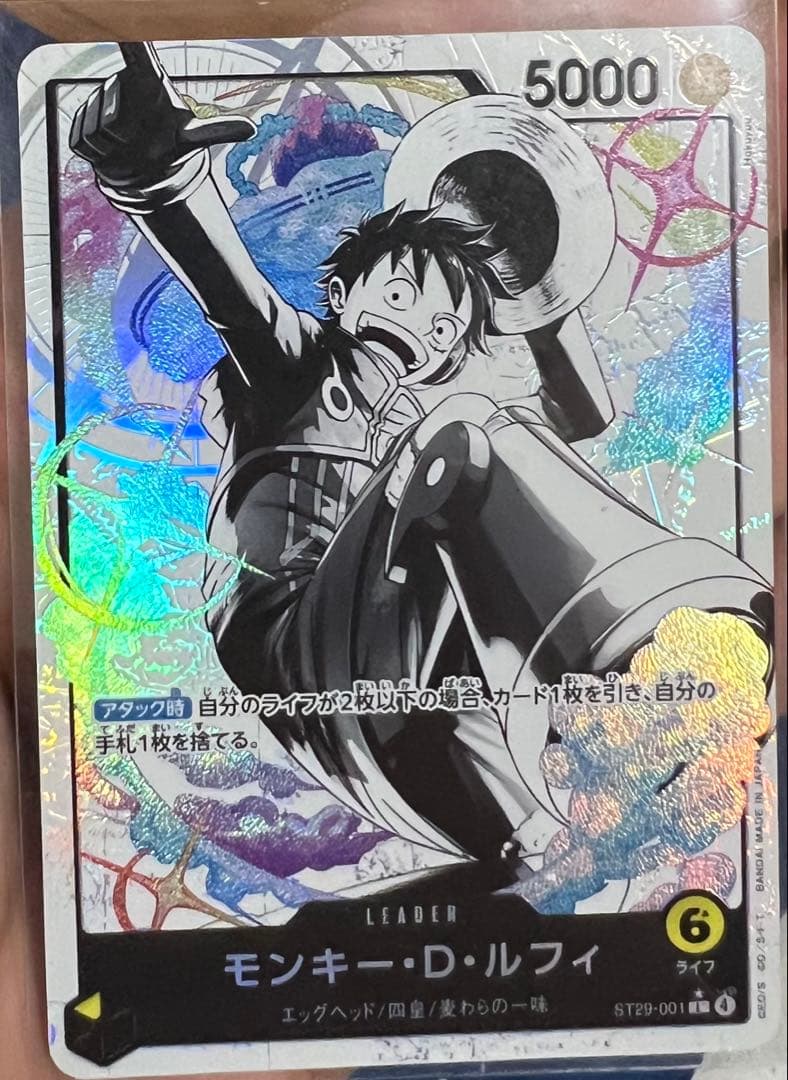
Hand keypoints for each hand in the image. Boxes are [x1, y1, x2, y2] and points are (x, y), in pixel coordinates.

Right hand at [69, 42, 255, 189]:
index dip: (127, 36)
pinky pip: (85, 141)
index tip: (119, 14)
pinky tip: (113, 152)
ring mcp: (96, 103)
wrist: (145, 167)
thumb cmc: (170, 141)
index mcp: (145, 80)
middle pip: (113, 113)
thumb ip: (219, 129)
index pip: (135, 51)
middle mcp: (118, 85)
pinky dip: (100, 155)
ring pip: (99, 129)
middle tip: (141, 140)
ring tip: (128, 146)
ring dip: (116, 148)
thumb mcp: (194, 137)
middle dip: (128, 137)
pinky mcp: (79, 125)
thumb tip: (252, 128)